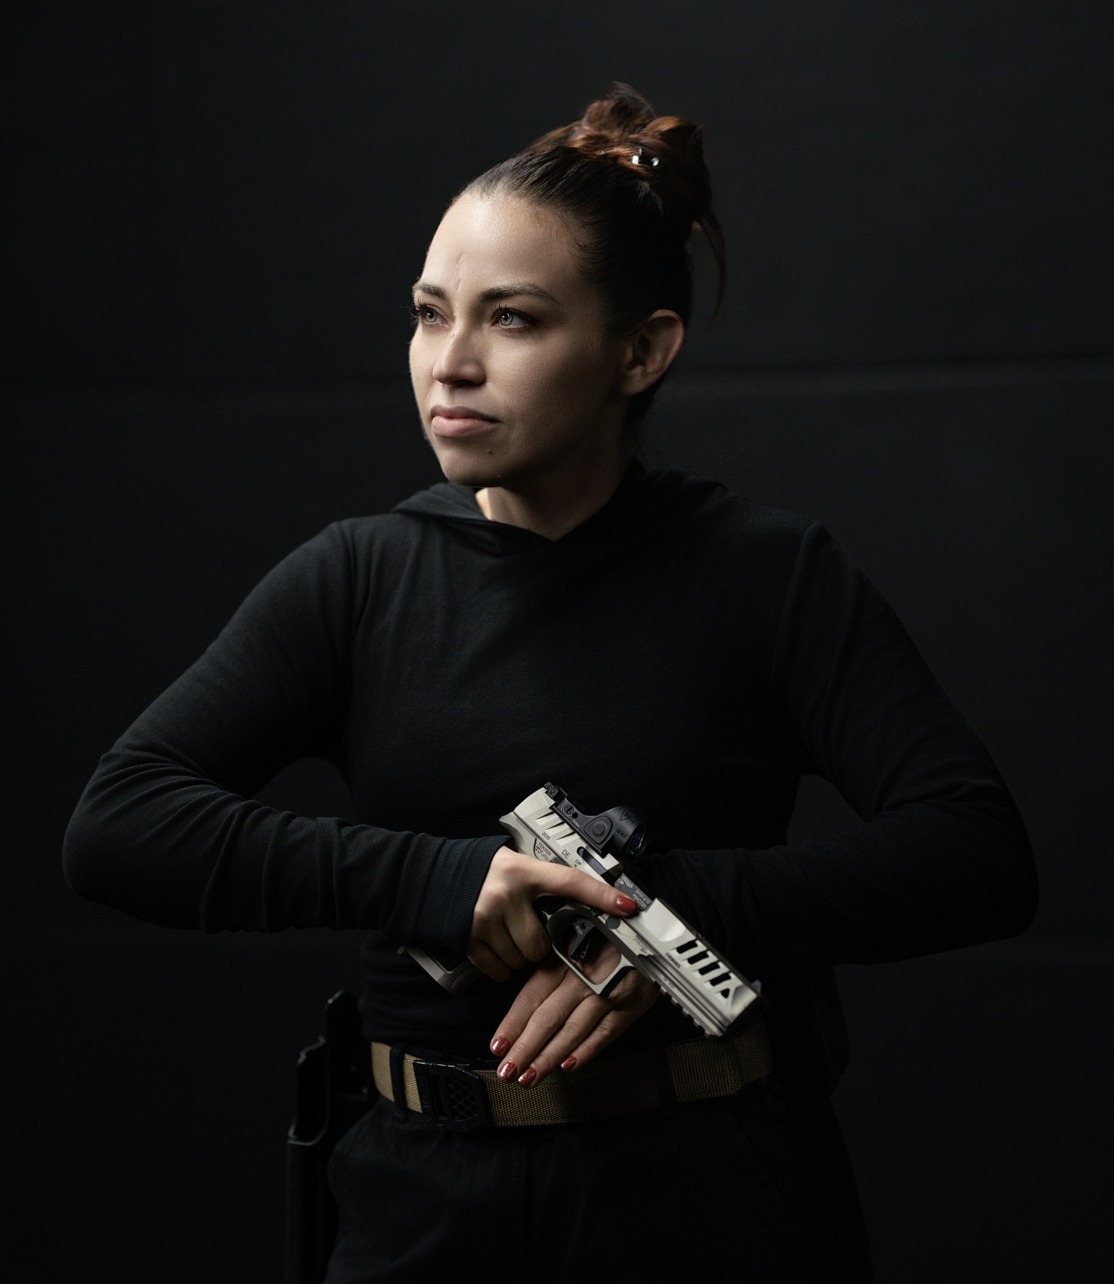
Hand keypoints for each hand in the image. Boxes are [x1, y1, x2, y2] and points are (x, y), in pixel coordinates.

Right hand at [466, 845, 638, 981]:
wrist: (433, 877)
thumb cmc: (482, 871)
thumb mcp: (515, 865)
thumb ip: (542, 881)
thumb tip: (582, 899)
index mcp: (524, 870)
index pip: (571, 882)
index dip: (601, 895)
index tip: (628, 906)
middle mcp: (507, 894)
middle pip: (541, 943)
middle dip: (538, 945)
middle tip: (528, 930)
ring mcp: (486, 918)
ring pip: (522, 960)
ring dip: (520, 957)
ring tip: (508, 936)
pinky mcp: (469, 939)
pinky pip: (499, 970)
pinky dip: (501, 968)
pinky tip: (496, 949)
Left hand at [488, 943, 657, 1087]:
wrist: (650, 929)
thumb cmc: (606, 934)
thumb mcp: (574, 938)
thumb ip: (551, 966)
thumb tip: (523, 1003)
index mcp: (564, 958)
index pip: (531, 996)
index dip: (513, 1024)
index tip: (498, 1046)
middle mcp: (582, 977)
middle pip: (547, 1018)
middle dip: (524, 1049)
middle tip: (508, 1073)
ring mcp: (607, 993)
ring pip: (572, 1031)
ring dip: (548, 1057)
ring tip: (530, 1077)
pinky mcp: (630, 1006)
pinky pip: (605, 1034)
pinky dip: (586, 1051)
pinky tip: (568, 1066)